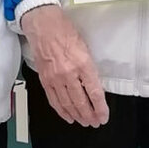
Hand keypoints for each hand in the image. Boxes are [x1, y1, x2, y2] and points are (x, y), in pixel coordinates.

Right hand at [21, 5, 108, 126]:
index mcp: (83, 63)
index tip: (104, 116)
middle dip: (89, 115)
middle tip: (95, 122)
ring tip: (84, 122)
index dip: (100, 108)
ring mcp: (55, 78)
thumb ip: (89, 68)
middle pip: (81, 102)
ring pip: (67, 104)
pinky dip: (61, 111)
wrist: (44, 25)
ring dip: (77, 116)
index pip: (94, 92)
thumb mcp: (85, 47)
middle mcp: (69, 73)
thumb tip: (94, 86)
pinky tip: (67, 116)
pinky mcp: (44, 79)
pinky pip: (53, 100)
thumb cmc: (65, 31)